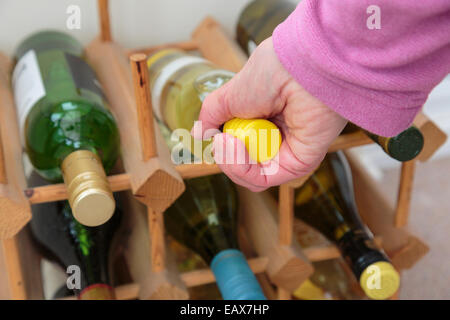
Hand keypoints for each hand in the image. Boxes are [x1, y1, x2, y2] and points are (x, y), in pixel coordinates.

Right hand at [193, 38, 347, 191]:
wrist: (299, 69)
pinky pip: (263, 179)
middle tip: (220, 139)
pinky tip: (236, 146)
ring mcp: (286, 152)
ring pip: (249, 177)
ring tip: (226, 141)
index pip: (236, 148)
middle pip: (241, 166)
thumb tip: (199, 134)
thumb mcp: (230, 95)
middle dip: (224, 157)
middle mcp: (275, 138)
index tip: (213, 134)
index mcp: (261, 121)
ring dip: (229, 163)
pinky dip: (243, 169)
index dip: (222, 147)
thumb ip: (212, 115)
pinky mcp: (298, 163)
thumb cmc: (272, 74)